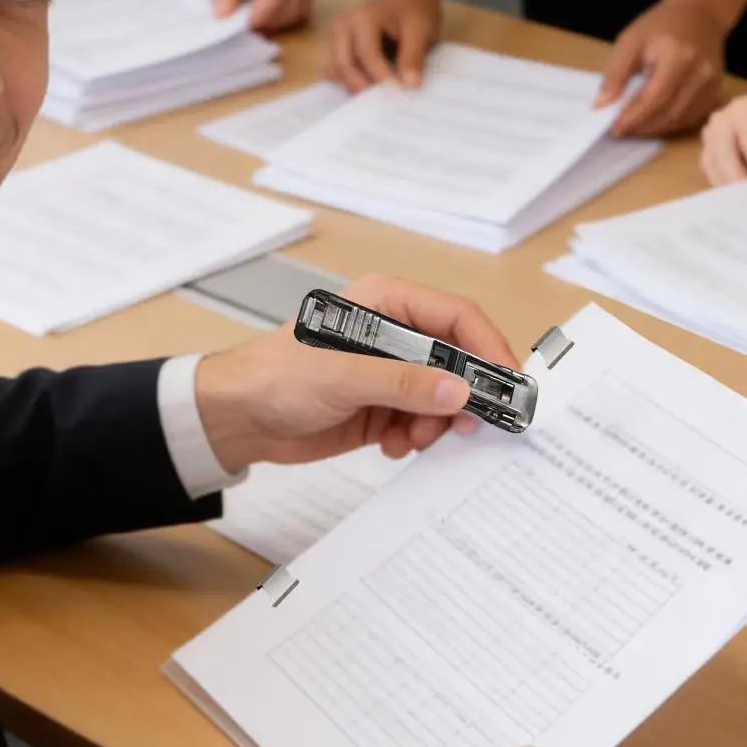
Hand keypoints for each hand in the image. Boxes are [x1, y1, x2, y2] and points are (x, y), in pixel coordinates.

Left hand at [192, 273, 515, 472]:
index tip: (508, 386)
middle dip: (464, 395)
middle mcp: (394, 333)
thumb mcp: (343, 377)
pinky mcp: (382, 405)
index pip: (457, 317)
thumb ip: (404, 382)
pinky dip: (415, 437)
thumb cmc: (276, 376)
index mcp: (386, 303)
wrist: (238, 418)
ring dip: (436, 423)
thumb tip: (459, 389)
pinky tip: (389, 444)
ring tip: (409, 438)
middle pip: (458, 358)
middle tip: (467, 426)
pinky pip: (423, 421)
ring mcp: (390, 370)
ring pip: (444, 395)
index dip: (489, 348)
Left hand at [196, 0, 319, 30]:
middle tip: (238, 23)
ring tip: (248, 14)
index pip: (275, 0)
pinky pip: (300, 7)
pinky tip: (261, 7)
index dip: (255, 20)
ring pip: (298, 12)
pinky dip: (281, 14)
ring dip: (274, 21)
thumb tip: (225, 17)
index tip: (234, 27)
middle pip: (290, 10)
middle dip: (265, 23)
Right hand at [328, 0, 442, 90]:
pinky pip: (336, 72)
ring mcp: (335, 38)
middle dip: (364, 87)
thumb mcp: (421, 28)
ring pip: (336, 72)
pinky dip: (349, 84)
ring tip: (378, 100)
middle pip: (345, 66)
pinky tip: (369, 91)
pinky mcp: (336, 49)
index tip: (399, 95)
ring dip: (355, 87)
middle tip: (386, 104)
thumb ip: (413, 55)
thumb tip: (409, 85)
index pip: (367, 55)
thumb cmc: (413, 9)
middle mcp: (342, 27)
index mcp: (362, 18)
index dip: (381, 78)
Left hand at [598, 0, 727, 137]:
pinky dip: (669, 123)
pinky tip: (653, 119)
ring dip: (654, 129)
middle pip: (668, 114)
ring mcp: (713, 85)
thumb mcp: (630, 42)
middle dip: (641, 127)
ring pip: (680, 120)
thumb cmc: (660, 25)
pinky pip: (692, 118)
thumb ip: (615, 75)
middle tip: (619, 130)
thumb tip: (602, 106)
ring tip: (633, 126)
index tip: (612, 129)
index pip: (653, 98)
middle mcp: (700, 74)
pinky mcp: (717, 92)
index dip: (632, 118)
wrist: (700, 15)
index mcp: (678, 57)